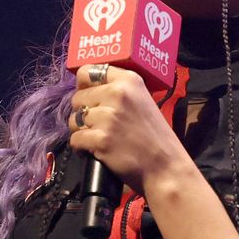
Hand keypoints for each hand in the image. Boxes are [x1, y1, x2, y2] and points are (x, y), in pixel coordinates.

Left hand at [67, 64, 189, 194]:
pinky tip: (95, 150)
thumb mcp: (142, 100)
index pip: (86, 72)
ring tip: (98, 138)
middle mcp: (117, 93)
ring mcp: (108, 117)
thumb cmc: (154, 136)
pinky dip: (81, 148)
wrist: (165, 166)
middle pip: (77, 97)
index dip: (84, 87)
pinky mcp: (101, 139)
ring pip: (74, 119)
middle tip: (98, 125)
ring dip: (82, 130)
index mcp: (128, 80)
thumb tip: (89, 89)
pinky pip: (75, 139)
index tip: (89, 98)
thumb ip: (120, 91)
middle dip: (83, 112)